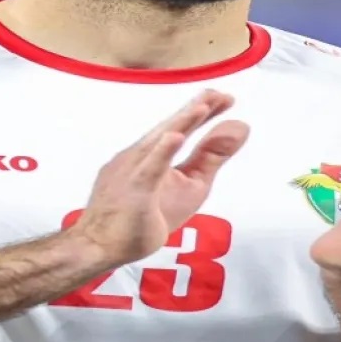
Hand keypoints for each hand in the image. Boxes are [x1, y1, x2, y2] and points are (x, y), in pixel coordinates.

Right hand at [74, 89, 249, 266]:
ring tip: (203, 106)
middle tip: (220, 94)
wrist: (98, 246)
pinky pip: (147, 171)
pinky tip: (175, 138)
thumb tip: (242, 126)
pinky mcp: (132, 193)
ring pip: (158, 143)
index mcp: (153, 153)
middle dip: (195, 110)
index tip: (226, 99)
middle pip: (170, 128)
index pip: (180, 127)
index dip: (203, 111)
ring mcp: (132, 172)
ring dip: (180, 123)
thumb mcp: (189, 186)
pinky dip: (162, 153)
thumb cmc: (141, 218)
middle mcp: (139, 156)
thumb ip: (212, 157)